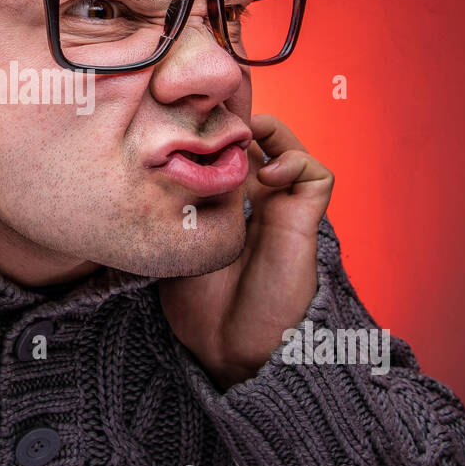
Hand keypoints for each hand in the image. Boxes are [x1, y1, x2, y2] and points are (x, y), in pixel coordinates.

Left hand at [159, 114, 332, 391]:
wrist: (226, 346)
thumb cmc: (195, 304)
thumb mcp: (170, 241)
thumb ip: (168, 205)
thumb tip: (147, 166)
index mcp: (225, 203)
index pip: (224, 149)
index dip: (212, 129)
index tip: (188, 119)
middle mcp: (256, 200)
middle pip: (257, 139)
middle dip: (236, 121)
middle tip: (214, 118)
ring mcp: (282, 208)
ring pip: (288, 146)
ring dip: (270, 132)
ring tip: (244, 140)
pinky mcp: (305, 221)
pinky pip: (316, 174)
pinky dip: (295, 161)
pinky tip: (267, 175)